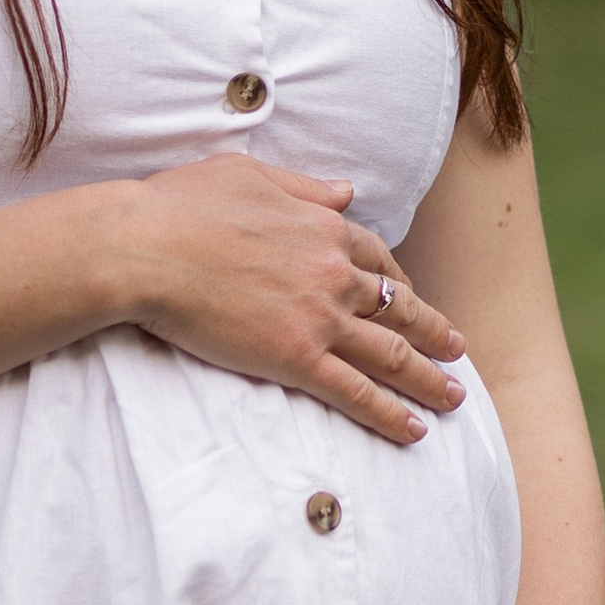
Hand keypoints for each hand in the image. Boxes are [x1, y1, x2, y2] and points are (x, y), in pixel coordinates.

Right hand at [107, 158, 465, 446]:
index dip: (401, 281)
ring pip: (390, 355)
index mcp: (323, 227)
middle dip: (434, 332)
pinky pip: (354, 392)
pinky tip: (413, 430)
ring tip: (455, 398)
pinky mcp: (295, 358)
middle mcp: (333, 272)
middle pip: (399, 309)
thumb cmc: (183, 205)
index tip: (413, 297)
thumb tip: (347, 191)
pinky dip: (389, 413)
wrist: (145, 247)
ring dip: (429, 379)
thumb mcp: (251, 175)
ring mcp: (319, 318)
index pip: (378, 257)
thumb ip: (306, 187)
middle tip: (459, 350)